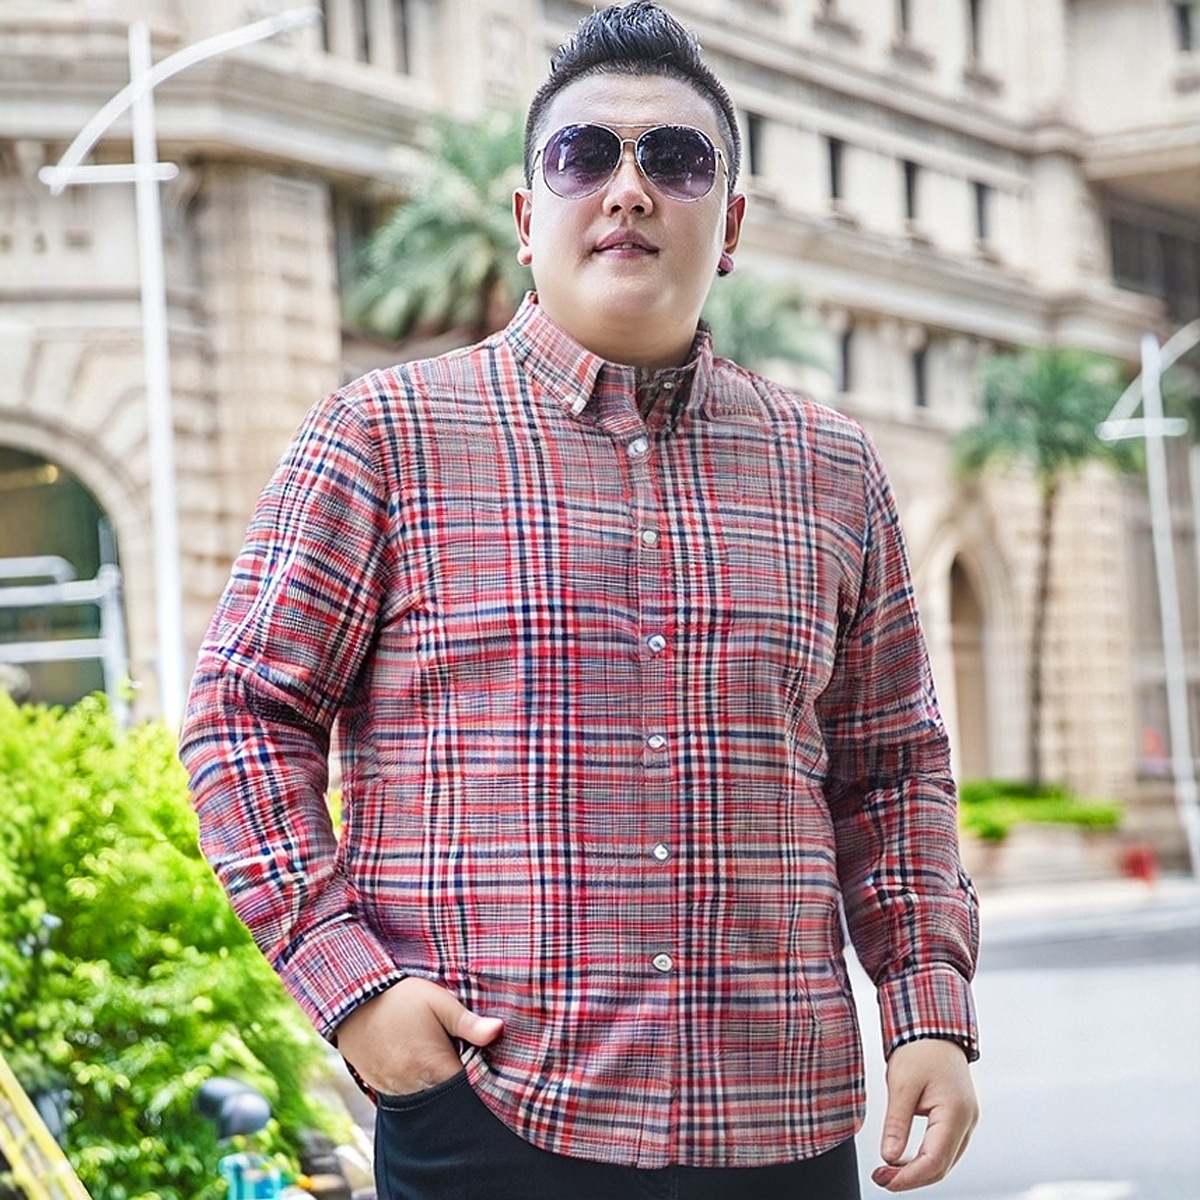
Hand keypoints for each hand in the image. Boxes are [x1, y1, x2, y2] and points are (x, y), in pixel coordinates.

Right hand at [335, 977, 503, 1095]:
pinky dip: (419, 1087)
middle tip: (466, 1060)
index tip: (489, 1065)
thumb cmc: (400, 998)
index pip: (469, 1089)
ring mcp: (394, 1091)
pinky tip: (422, 1065)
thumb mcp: (438, 1002)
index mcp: (433, 1067)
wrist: (351, 1000)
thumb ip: (469, 1022)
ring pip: (428, 1100)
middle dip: (461, 1086)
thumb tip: (499, 1031)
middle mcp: (413, 1087)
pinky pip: (408, 1097)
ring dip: (439, 1087)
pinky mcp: (380, 1089)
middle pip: (449, 1099)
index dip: (482, 1080)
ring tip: (443, 1061)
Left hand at [872, 1038, 977, 1191]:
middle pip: (942, 1167)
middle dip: (911, 1178)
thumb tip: (889, 1157)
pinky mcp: (959, 1119)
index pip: (934, 1162)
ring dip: (918, 1171)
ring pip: (945, 1161)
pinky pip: (945, 1149)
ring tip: (889, 1172)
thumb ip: (896, 1123)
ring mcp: (966, 1121)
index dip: (908, 1177)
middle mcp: (967, 1121)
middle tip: (882, 1179)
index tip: (884, 1180)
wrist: (934, 1029)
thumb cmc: (920, 1049)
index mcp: (956, 1113)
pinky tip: (906, 1160)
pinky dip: (926, 1159)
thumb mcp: (901, 1084)